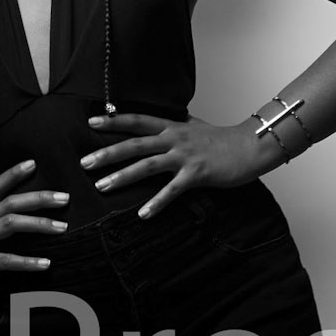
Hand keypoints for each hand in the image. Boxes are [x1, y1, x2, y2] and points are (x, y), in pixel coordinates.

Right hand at [0, 160, 67, 299]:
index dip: (13, 174)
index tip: (33, 164)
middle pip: (9, 202)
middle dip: (39, 198)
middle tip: (64, 198)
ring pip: (9, 224)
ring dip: (39, 224)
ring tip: (62, 227)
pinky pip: (3, 260)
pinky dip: (26, 262)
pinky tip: (44, 264)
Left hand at [79, 112, 280, 215]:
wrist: (251, 147)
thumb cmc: (223, 140)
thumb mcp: (195, 126)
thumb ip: (175, 124)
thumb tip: (160, 121)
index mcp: (172, 126)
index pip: (137, 120)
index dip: (114, 121)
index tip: (92, 122)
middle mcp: (174, 138)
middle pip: (135, 144)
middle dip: (108, 153)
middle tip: (85, 163)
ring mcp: (185, 156)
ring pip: (147, 165)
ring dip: (123, 176)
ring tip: (103, 186)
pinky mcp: (197, 174)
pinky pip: (172, 190)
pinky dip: (157, 202)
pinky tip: (143, 214)